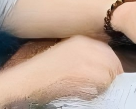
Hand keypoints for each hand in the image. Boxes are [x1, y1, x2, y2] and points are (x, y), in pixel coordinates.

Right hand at [7, 35, 123, 102]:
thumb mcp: (64, 56)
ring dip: (103, 85)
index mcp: (81, 41)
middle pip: (112, 62)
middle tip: (104, 87)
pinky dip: (96, 92)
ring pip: (108, 75)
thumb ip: (83, 58)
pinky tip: (85, 95)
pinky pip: (101, 84)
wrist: (23, 81)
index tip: (109, 77)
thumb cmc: (40, 73)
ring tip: (91, 92)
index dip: (110, 67)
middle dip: (110, 76)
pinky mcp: (81, 73)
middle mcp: (85, 46)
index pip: (108, 53)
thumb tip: (101, 68)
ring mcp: (84, 58)